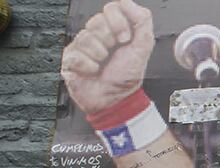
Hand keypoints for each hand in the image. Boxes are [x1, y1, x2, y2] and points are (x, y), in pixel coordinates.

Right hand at [61, 0, 154, 114]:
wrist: (116, 100)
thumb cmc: (126, 77)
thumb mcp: (143, 48)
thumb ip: (142, 22)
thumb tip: (129, 3)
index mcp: (114, 29)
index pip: (111, 8)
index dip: (119, 22)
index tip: (125, 39)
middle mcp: (96, 35)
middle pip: (97, 21)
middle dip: (110, 40)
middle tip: (113, 53)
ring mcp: (81, 46)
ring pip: (86, 37)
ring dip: (100, 56)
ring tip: (103, 65)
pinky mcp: (69, 58)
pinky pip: (77, 55)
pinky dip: (89, 66)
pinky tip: (93, 71)